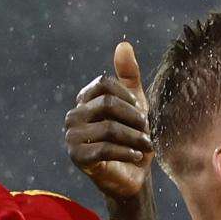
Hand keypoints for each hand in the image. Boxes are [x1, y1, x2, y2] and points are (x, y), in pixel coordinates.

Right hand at [65, 41, 152, 202]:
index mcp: (84, 100)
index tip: (142, 111)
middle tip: (148, 132)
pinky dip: (126, 152)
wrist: (133, 175)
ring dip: (134, 137)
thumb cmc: (133, 137)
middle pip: (108, 104)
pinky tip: (137, 156)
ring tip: (146, 146)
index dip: (128, 96)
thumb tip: (123, 44)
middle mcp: (73, 116)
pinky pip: (105, 149)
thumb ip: (129, 75)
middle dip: (134, 118)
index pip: (104, 84)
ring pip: (109, 128)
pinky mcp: (78, 158)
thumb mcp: (136, 103)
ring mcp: (72, 137)